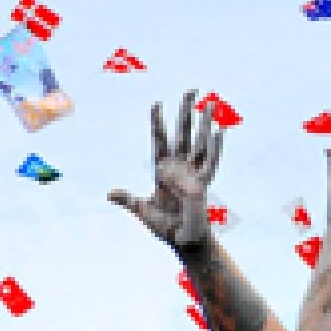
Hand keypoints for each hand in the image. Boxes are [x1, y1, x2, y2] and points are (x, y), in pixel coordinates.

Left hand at [107, 93, 224, 250]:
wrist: (183, 241)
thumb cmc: (165, 226)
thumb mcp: (142, 211)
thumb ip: (128, 200)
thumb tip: (109, 193)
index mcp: (162, 172)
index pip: (160, 141)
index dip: (158, 123)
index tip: (156, 104)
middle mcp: (179, 168)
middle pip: (183, 133)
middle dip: (185, 112)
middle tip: (190, 89)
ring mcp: (193, 173)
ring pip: (200, 141)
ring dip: (205, 121)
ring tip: (211, 101)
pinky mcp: (204, 184)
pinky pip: (211, 162)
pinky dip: (216, 145)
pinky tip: (220, 129)